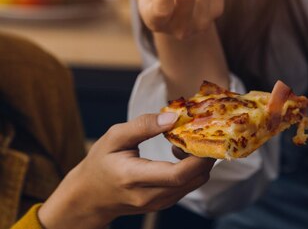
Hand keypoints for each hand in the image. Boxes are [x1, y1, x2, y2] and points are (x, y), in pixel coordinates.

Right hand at [38, 113, 214, 228]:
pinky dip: (193, 169)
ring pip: (195, 183)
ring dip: (198, 161)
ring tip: (181, 142)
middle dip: (204, 155)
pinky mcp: (165, 203)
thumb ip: (143, 125)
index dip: (199, 156)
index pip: (177, 174)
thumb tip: (174, 117)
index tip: (203, 134)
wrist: (89, 196)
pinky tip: (178, 155)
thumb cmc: (101, 163)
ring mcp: (158, 203)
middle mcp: (149, 196)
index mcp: (133, 177)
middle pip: (193, 179)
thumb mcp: (114, 137)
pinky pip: (188, 186)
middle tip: (196, 133)